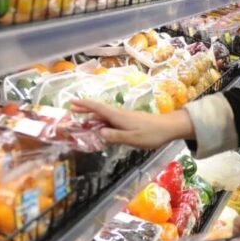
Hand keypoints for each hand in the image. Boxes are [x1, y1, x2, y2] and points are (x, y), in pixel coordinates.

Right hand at [70, 99, 193, 148]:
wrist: (168, 127)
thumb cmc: (151, 134)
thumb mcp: (132, 138)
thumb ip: (115, 136)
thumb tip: (99, 133)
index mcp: (118, 117)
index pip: (98, 108)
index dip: (84, 105)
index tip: (72, 102)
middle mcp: (119, 114)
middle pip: (99, 110)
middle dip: (85, 108)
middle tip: (71, 109)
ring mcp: (124, 117)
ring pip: (104, 114)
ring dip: (92, 115)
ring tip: (81, 118)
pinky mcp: (129, 120)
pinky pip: (110, 119)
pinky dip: (101, 120)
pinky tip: (100, 127)